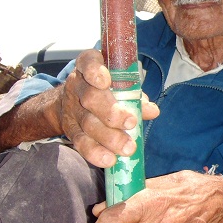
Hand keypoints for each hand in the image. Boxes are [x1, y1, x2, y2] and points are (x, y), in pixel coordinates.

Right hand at [59, 49, 158, 167]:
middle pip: (90, 98)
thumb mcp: (120, 84)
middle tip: (130, 123)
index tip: (105, 81)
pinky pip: (81, 142)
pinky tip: (109, 160)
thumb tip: (152, 111)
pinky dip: (95, 152)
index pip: (88, 62)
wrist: (71, 102)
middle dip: (111, 112)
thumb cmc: (105, 89)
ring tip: (127, 148)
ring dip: (109, 137)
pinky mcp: (70, 129)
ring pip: (87, 123)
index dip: (94, 71)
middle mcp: (78, 85)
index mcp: (90, 66)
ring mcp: (72, 108)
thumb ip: (135, 95)